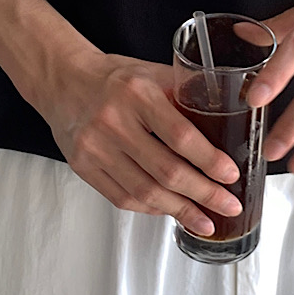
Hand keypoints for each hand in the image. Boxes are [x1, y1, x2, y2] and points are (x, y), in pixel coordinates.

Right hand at [38, 49, 243, 236]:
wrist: (63, 79)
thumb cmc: (114, 77)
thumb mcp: (152, 74)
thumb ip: (185, 94)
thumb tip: (227, 121)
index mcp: (136, 93)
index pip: (180, 135)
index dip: (209, 161)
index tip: (230, 175)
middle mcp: (113, 121)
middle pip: (166, 170)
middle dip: (204, 194)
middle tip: (228, 205)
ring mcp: (94, 147)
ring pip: (145, 192)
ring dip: (180, 210)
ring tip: (206, 220)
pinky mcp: (83, 167)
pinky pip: (123, 198)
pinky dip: (151, 209)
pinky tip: (171, 211)